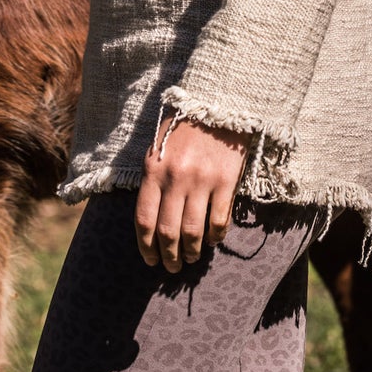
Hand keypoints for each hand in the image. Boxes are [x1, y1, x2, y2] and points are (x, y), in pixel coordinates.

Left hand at [135, 117, 248, 270]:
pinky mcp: (226, 181)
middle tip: (172, 268)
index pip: (145, 220)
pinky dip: (214, 236)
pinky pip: (219, 220)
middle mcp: (176, 178)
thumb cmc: (183, 127)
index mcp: (154, 170)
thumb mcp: (158, 148)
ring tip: (191, 259)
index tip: (150, 260)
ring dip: (191, 251)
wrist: (217, 103)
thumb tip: (152, 220)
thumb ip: (154, 180)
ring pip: (193, 231)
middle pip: (168, 231)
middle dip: (169, 256)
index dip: (146, 247)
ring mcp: (202, 180)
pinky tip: (211, 241)